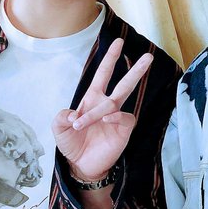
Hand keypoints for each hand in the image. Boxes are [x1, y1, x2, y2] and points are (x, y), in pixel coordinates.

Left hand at [53, 38, 151, 181]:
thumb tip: (72, 114)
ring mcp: (117, 117)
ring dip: (123, 88)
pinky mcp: (123, 131)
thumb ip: (61, 118)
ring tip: (120, 94)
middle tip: (148, 56)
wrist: (80, 166)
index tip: (118, 42)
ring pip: (124, 98)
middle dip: (136, 69)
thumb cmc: (72, 143)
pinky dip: (116, 116)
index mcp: (92, 98)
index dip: (110, 58)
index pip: (103, 74)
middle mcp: (107, 105)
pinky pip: (125, 118)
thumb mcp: (59, 129)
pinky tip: (107, 117)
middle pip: (124, 83)